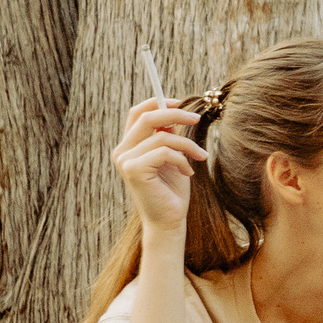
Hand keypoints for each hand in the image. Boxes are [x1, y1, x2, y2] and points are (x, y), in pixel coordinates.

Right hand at [112, 97, 205, 231]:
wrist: (170, 220)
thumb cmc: (172, 191)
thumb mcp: (173, 158)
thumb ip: (168, 137)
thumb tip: (173, 114)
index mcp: (129, 146)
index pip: (137, 113)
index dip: (157, 102)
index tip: (181, 102)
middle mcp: (122, 151)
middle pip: (146, 117)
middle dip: (175, 114)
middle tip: (197, 118)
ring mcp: (125, 160)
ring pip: (162, 137)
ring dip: (187, 145)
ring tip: (200, 156)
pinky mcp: (133, 170)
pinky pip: (164, 152)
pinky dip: (182, 159)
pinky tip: (188, 172)